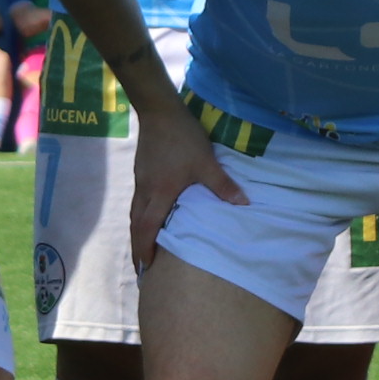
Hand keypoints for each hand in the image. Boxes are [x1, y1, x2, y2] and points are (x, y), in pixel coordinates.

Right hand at [127, 107, 241, 268]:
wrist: (159, 112)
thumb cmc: (183, 139)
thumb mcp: (206, 162)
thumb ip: (222, 185)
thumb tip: (243, 204)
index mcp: (160, 193)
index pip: (147, 228)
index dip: (145, 249)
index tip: (146, 267)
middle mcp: (146, 191)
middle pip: (136, 225)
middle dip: (137, 247)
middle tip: (141, 266)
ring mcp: (141, 181)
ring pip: (135, 213)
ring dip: (138, 232)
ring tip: (143, 246)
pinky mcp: (141, 172)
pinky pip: (138, 201)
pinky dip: (141, 216)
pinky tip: (150, 216)